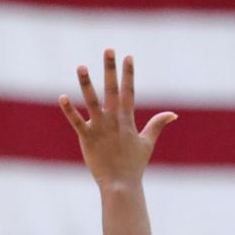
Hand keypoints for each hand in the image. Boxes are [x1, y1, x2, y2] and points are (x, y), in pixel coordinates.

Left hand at [59, 50, 176, 186]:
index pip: (129, 91)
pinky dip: (69, 110)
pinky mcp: (86, 138)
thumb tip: (173, 114)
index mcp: (127, 120)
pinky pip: (76, 121)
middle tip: (108, 49)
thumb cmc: (134, 165)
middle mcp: (114, 120)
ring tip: (81, 66)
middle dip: (110, 69)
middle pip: (112, 89)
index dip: (128, 74)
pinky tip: (62, 96)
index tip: (128, 56)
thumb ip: (157, 125)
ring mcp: (99, 128)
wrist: (121, 185)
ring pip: (92, 101)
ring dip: (86, 83)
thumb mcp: (148, 143)